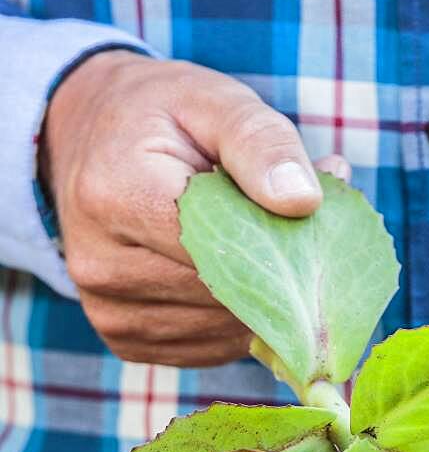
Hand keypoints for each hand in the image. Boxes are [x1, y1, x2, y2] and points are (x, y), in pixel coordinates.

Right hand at [41, 50, 349, 366]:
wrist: (90, 146)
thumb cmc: (163, 119)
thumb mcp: (215, 103)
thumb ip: (263, 144)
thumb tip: (303, 202)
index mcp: (114, 195)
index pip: (219, 247)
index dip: (278, 243)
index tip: (315, 220)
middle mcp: (100, 265)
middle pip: (223, 296)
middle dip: (278, 273)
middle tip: (307, 235)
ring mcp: (110, 312)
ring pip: (223, 330)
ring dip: (263, 302)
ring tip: (269, 251)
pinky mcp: (126, 342)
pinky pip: (210, 348)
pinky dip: (238, 323)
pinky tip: (241, 282)